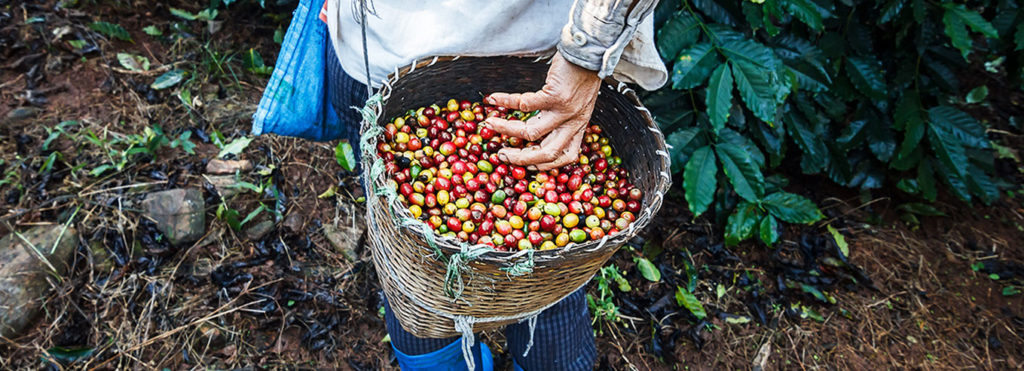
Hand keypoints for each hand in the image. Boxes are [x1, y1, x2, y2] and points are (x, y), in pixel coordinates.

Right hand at [483, 52, 600, 170]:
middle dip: (521, 158)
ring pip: (531, 132)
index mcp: (578, 126)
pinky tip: (493, 100)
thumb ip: (564, 116)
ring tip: (490, 124)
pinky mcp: (555, 95)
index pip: (567, 155)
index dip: (547, 165)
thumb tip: (539, 123)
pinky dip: (506, 103)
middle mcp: (573, 122)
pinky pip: (524, 105)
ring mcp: (565, 111)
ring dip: (506, 129)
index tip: (528, 165)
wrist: (589, 51)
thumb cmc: (581, 74)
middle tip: (502, 155)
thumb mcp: (579, 102)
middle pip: (547, 153)